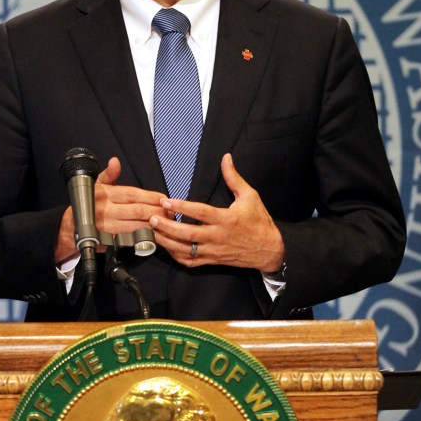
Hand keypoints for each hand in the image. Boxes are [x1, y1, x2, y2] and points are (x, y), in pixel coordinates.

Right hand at [55, 156, 169, 263]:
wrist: (71, 227)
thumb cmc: (88, 204)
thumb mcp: (95, 185)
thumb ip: (109, 174)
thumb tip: (115, 162)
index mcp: (105, 195)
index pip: (132, 194)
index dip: (150, 196)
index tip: (164, 198)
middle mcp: (106, 211)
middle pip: (137, 211)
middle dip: (156, 211)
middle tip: (170, 211)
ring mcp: (108, 227)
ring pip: (136, 226)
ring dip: (154, 224)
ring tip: (166, 221)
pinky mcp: (110, 241)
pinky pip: (131, 239)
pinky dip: (144, 237)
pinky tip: (155, 234)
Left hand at [149, 153, 284, 270]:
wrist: (269, 250)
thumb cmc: (259, 222)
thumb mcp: (250, 196)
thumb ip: (234, 178)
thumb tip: (226, 158)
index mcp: (227, 219)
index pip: (201, 213)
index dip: (182, 207)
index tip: (167, 201)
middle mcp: (218, 237)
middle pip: (188, 234)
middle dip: (168, 226)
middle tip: (151, 218)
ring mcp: (214, 251)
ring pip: (186, 250)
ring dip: (167, 241)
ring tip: (151, 232)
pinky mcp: (212, 260)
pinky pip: (190, 261)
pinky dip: (176, 256)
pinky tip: (166, 246)